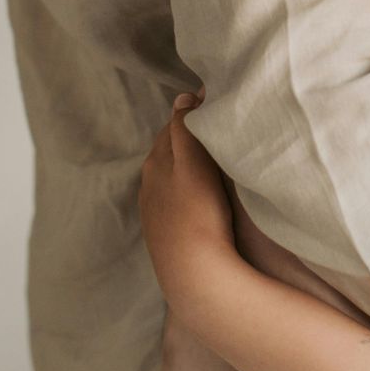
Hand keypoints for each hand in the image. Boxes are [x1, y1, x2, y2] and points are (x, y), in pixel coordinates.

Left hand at [139, 93, 240, 309]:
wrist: (194, 274)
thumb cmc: (199, 213)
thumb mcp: (194, 161)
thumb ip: (186, 126)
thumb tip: (184, 96)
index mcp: (157, 159)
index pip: (176, 125)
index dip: (197, 116)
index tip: (220, 111)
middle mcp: (149, 182)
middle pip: (171, 150)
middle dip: (190, 140)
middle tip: (220, 135)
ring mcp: (154, 210)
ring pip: (172, 176)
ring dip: (188, 167)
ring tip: (213, 166)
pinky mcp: (163, 233)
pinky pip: (174, 201)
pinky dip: (186, 192)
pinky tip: (200, 199)